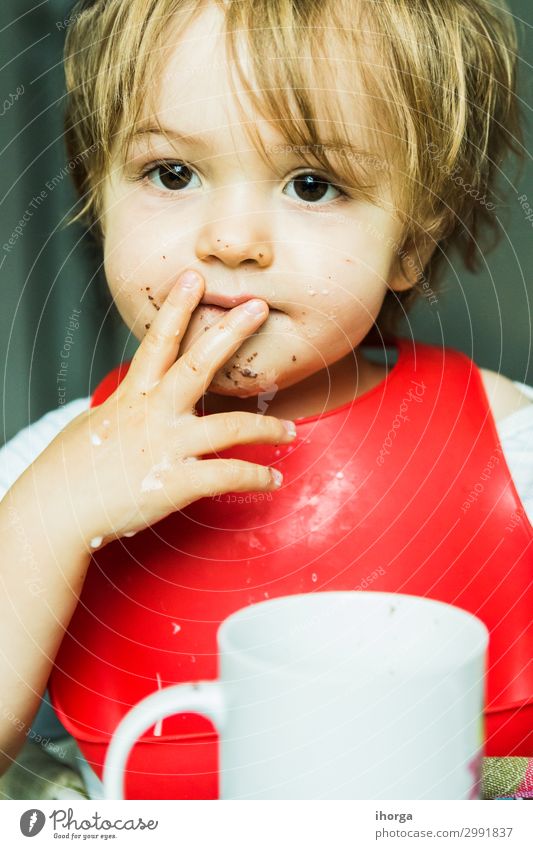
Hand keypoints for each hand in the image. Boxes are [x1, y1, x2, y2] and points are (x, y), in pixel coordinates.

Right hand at [46, 269, 295, 548]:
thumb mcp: (94, 424)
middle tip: (259, 307)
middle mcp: (151, 413)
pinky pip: (227, 475)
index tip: (194, 277)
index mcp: (131, 396)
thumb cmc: (70, 469)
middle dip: (229, 333)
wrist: (56, 512)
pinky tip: (274, 477)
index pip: (157, 342)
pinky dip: (256, 476)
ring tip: (291, 430)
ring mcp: (165, 446)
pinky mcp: (174, 482)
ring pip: (229, 427)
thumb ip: (125, 407)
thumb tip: (136, 396)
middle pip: (196, 365)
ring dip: (266, 427)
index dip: (176, 307)